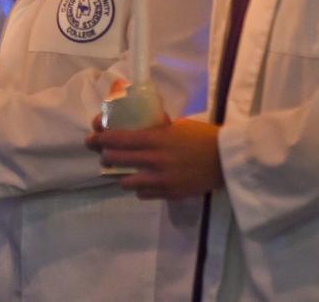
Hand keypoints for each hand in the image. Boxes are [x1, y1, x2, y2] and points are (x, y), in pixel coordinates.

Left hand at [86, 118, 222, 199]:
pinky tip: (142, 184)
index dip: (101, 139)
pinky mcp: (170, 194)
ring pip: (127, 182)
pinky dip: (140, 189)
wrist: (227, 159)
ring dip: (122, 176)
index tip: (91, 139)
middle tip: (104, 155)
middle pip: (117, 160)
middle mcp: (154, 160)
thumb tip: (139, 124)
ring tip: (123, 172)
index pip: (118, 139)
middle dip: (106, 157)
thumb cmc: (204, 137)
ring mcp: (161, 180)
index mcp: (155, 139)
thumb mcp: (177, 126)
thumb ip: (156, 127)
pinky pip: (144, 194)